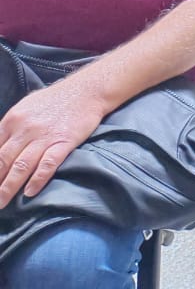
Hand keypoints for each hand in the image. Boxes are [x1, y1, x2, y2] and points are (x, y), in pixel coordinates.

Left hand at [0, 78, 106, 206]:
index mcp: (13, 119)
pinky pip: (47, 164)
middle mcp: (25, 128)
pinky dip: (37, 180)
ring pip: (21, 166)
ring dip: (9, 187)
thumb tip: (0, 146)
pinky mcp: (64, 141)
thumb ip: (11, 127)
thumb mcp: (26, 107)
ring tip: (3, 202)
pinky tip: (30, 192)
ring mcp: (45, 136)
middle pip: (2, 161)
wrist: (88, 90)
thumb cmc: (56, 99)